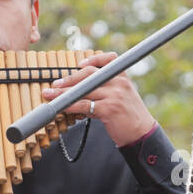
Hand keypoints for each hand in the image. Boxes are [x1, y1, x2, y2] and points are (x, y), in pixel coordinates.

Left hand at [41, 51, 155, 146]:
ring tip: (50, 96)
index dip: (93, 59)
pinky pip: (84, 104)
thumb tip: (80, 91)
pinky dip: (70, 105)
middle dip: (69, 79)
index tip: (79, 64)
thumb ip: (105, 90)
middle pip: (89, 74)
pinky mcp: (109, 109)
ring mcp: (114, 95)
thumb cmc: (129, 117)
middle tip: (54, 84)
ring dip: (63, 93)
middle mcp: (119, 83)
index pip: (108, 59)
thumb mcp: (121, 98)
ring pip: (83, 90)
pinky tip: (61, 107)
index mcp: (122, 77)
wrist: (142, 134)